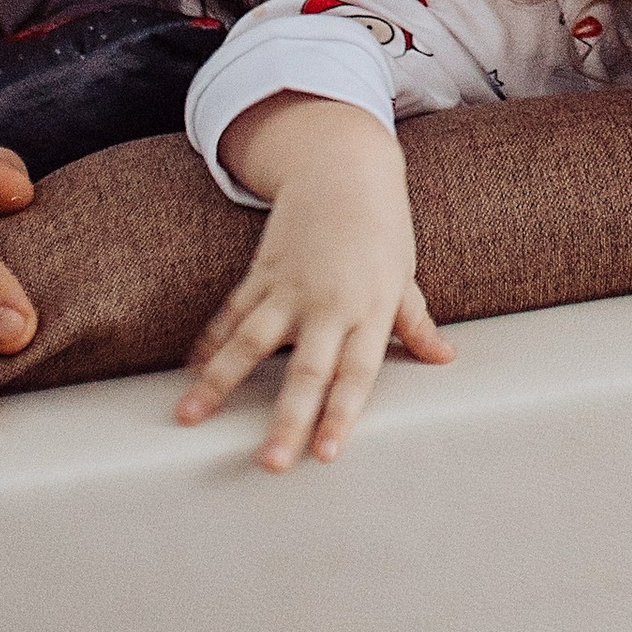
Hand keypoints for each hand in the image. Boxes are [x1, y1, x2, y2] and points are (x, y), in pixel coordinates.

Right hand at [174, 100, 448, 470]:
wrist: (343, 169)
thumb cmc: (381, 229)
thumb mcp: (403, 275)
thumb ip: (416, 323)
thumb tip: (445, 358)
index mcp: (370, 311)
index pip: (357, 375)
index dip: (340, 416)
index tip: (323, 455)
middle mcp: (329, 304)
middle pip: (307, 371)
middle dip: (287, 420)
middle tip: (269, 463)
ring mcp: (290, 287)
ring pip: (250, 342)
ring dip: (218, 383)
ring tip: (188, 417)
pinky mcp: (263, 271)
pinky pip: (232, 312)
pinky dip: (209, 341)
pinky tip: (187, 372)